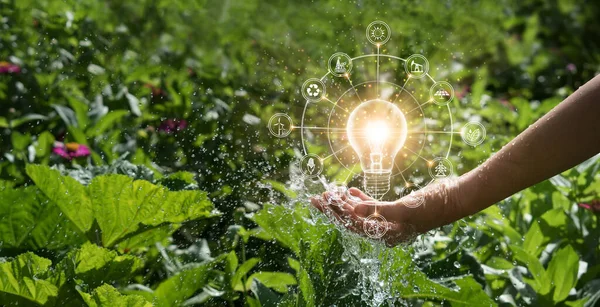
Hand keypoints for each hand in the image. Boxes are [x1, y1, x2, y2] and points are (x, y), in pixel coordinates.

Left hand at [310, 179, 463, 246]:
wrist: (453, 198)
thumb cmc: (432, 206)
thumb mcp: (403, 208)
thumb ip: (377, 209)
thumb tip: (353, 208)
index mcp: (386, 234)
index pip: (353, 224)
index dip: (335, 212)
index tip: (320, 201)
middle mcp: (385, 229)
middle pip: (353, 220)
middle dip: (334, 209)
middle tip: (315, 197)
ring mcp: (390, 219)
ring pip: (361, 212)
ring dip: (345, 203)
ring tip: (329, 192)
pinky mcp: (395, 209)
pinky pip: (373, 206)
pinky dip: (362, 199)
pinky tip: (350, 191)